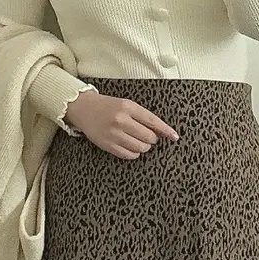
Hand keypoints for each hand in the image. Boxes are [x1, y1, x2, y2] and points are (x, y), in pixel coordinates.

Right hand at [64, 90, 178, 159]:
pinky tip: (131, 146)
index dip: (166, 130)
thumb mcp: (126, 105)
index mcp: (128, 107)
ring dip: (144, 146)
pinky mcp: (108, 145)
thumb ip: (143, 116)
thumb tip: (162, 131)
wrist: (84, 109)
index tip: (174, 136)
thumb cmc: (108, 106)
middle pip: (148, 137)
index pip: (153, 121)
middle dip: (152, 139)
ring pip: (140, 147)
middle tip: (147, 135)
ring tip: (138, 140)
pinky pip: (129, 155)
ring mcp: (114, 134)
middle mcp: (121, 120)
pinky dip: (134, 153)